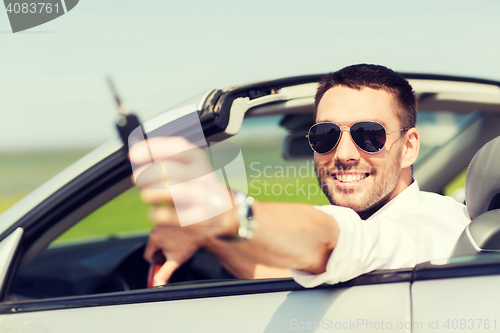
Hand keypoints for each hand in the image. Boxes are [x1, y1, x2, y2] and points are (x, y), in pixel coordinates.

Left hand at [129, 137, 237, 283]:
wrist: (223, 211)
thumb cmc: (196, 186)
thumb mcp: (189, 166)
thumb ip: (166, 158)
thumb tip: (136, 155)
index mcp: (197, 159)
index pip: (177, 146)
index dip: (153, 148)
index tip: (133, 154)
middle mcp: (201, 175)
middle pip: (168, 169)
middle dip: (146, 174)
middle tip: (137, 178)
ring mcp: (201, 197)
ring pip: (169, 191)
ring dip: (150, 193)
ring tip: (147, 195)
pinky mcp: (197, 218)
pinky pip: (168, 215)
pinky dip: (155, 213)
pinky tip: (156, 211)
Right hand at [144, 225, 206, 285]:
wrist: (200, 231)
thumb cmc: (188, 245)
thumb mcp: (174, 262)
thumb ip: (163, 273)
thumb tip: (156, 284)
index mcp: (153, 238)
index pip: (148, 256)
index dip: (158, 261)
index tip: (168, 258)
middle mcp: (154, 229)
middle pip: (152, 248)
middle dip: (161, 252)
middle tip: (174, 251)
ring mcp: (160, 224)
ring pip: (157, 242)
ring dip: (164, 245)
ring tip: (177, 244)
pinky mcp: (165, 221)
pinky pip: (161, 234)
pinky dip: (167, 238)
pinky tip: (178, 238)